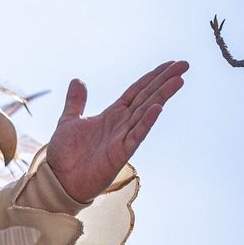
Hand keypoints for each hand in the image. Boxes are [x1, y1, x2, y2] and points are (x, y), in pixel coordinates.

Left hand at [42, 60, 186, 202]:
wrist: (60, 180)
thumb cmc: (66, 154)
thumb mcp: (69, 120)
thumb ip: (76, 101)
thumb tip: (77, 80)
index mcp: (112, 115)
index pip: (137, 91)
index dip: (152, 77)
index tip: (170, 64)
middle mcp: (121, 123)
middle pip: (147, 97)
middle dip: (165, 81)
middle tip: (184, 65)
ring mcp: (123, 137)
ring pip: (146, 112)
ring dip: (162, 96)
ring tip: (178, 80)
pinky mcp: (120, 153)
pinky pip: (136, 135)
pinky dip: (147, 121)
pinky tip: (158, 108)